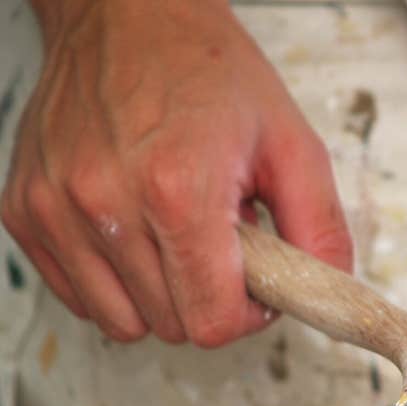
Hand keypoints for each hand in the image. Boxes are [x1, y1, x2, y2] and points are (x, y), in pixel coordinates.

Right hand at [1, 0, 352, 345]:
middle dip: (208, 299)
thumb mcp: (291, 142)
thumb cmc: (206, 69)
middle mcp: (104, 203)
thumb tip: (326, 290)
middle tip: (220, 246)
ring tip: (177, 237)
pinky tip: (137, 235)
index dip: (245, 316)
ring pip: (124, 321)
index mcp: (177, 190)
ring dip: (161, 297)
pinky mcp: (26, 212)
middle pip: (172, 325)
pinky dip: (116, 284)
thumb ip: (319, 227)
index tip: (254, 288)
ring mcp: (55, 210)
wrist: (125, 14)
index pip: (211, 321)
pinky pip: (81, 297)